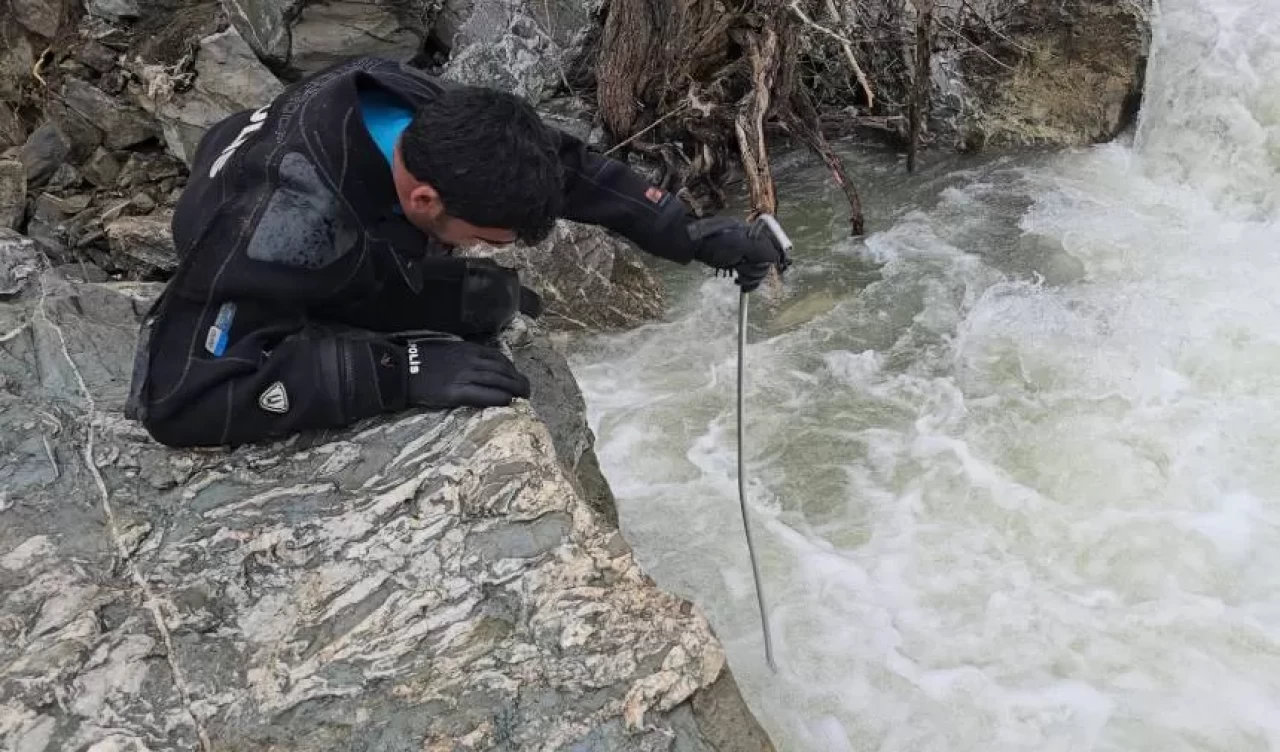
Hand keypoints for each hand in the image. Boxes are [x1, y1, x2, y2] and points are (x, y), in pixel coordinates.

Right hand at [405, 338, 530, 407]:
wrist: (402, 369)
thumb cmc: (423, 360)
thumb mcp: (448, 349)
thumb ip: (465, 355)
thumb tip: (480, 363)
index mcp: (468, 349)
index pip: (498, 357)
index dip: (511, 368)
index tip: (517, 375)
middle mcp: (470, 360)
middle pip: (502, 370)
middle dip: (518, 380)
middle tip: (527, 389)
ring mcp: (464, 376)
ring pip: (498, 381)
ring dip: (514, 389)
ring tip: (524, 396)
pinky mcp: (456, 392)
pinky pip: (483, 395)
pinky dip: (498, 398)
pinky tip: (508, 402)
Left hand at [687, 216, 784, 292]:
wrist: (700, 246)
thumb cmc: (719, 243)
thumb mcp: (741, 244)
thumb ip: (762, 250)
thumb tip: (776, 259)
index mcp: (761, 237)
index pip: (775, 253)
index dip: (766, 262)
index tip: (755, 263)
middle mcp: (758, 246)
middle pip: (767, 266)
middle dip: (754, 270)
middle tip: (740, 265)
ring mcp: (750, 257)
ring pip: (760, 274)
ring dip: (749, 277)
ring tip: (737, 272)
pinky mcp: (743, 266)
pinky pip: (753, 279)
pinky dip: (747, 283)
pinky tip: (738, 281)